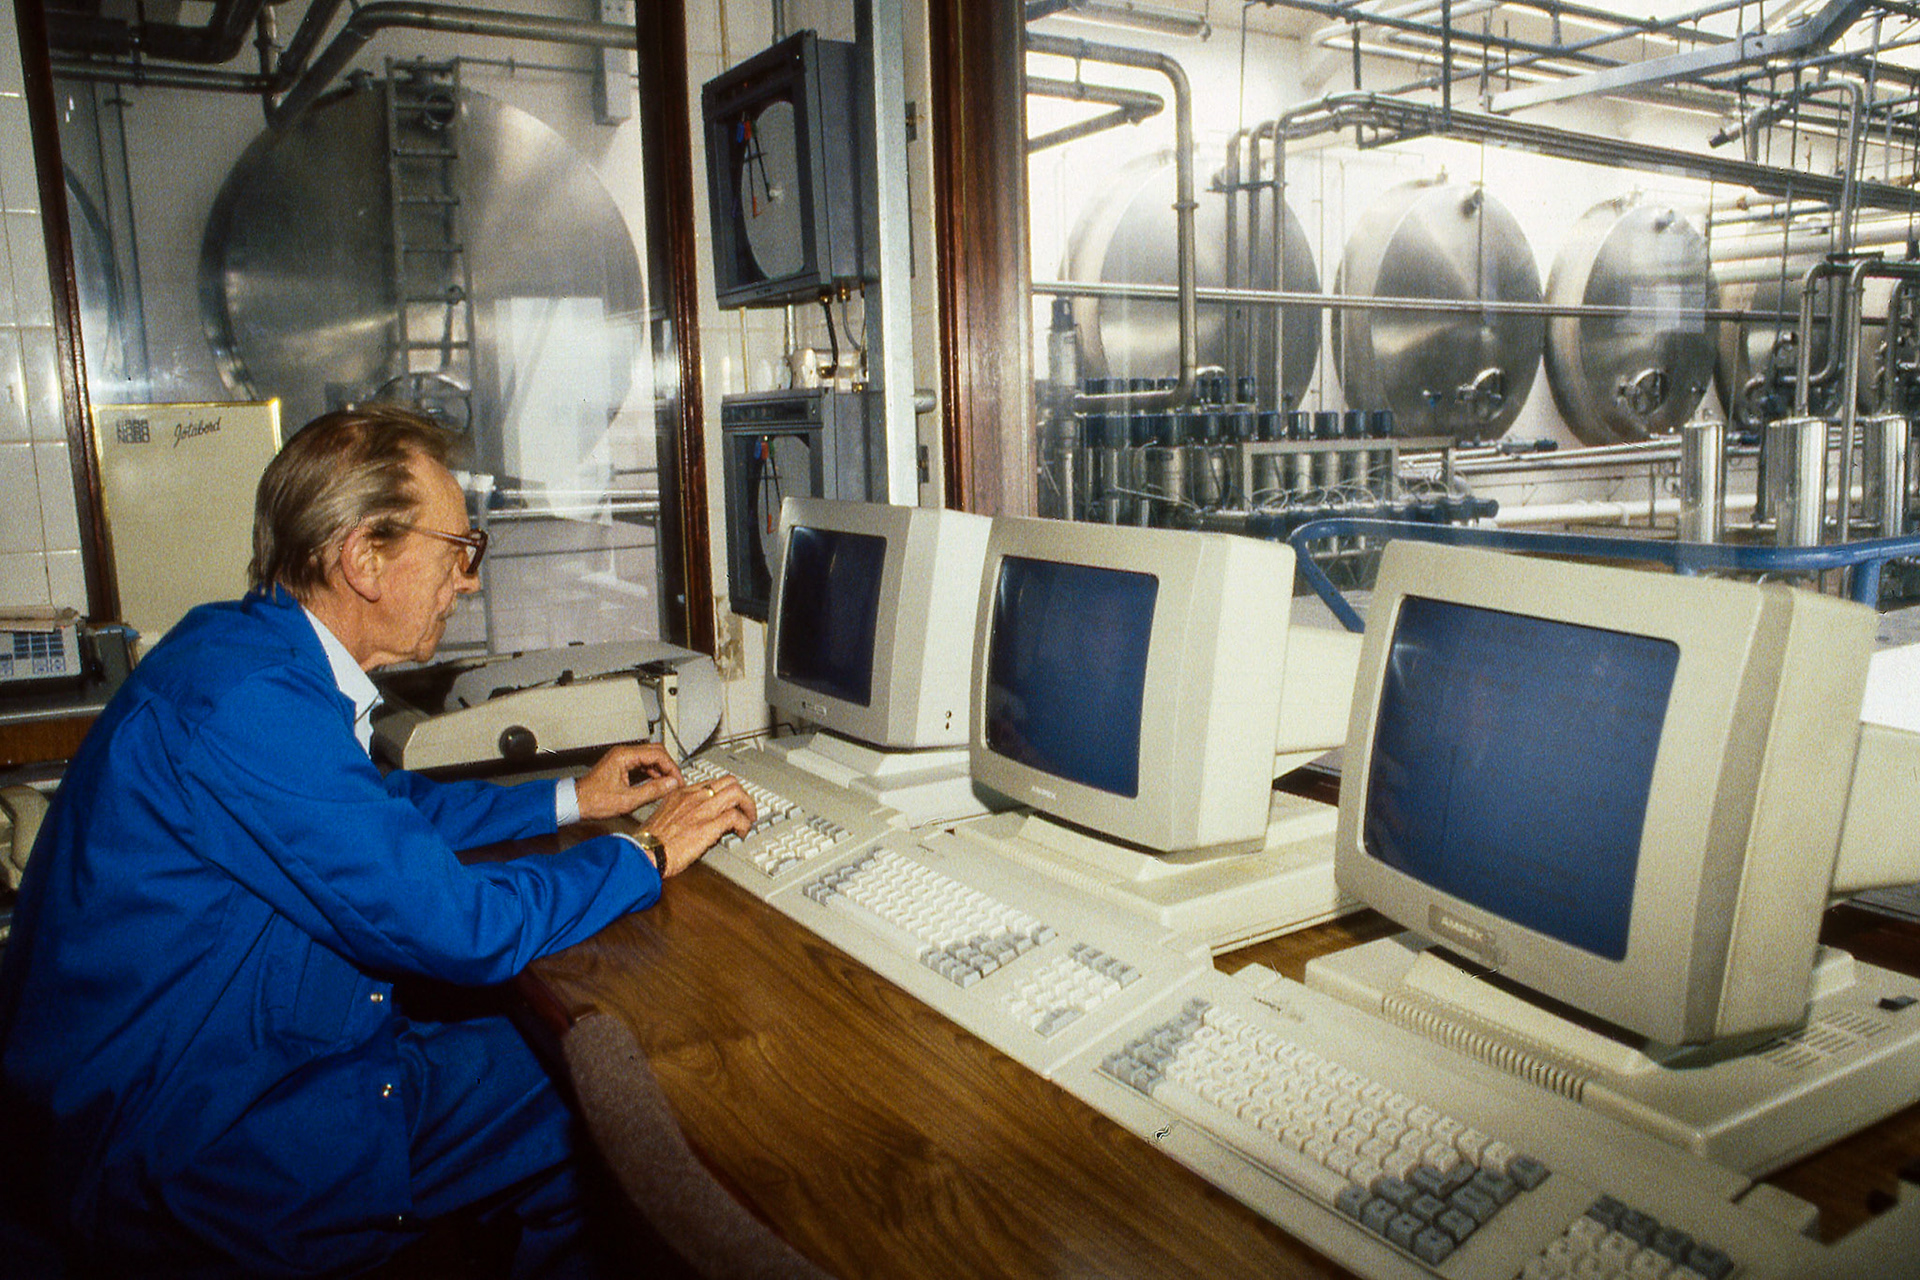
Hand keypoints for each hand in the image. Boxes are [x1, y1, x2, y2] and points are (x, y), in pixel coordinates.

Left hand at [574, 742, 683, 821]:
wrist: (575, 803)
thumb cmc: (594, 800)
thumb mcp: (628, 800)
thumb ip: (653, 791)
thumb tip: (671, 784)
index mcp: (624, 756)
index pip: (658, 754)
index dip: (672, 768)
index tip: (678, 781)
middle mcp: (623, 753)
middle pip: (655, 752)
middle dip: (668, 767)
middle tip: (676, 782)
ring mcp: (622, 759)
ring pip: (649, 758)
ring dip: (660, 771)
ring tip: (668, 786)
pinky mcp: (621, 766)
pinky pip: (642, 765)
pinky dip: (651, 774)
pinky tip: (655, 785)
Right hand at [639, 774, 755, 875]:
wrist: (645, 853)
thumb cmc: (649, 842)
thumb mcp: (663, 816)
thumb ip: (680, 812)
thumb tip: (694, 819)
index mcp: (681, 793)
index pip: (712, 782)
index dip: (726, 792)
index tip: (731, 802)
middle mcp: (693, 797)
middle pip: (729, 782)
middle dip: (742, 795)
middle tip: (746, 809)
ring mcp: (702, 810)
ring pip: (736, 793)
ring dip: (748, 807)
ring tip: (749, 820)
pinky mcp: (708, 826)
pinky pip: (735, 817)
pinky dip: (744, 824)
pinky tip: (741, 832)